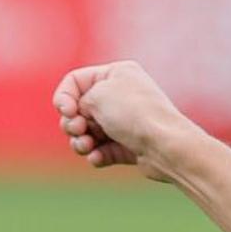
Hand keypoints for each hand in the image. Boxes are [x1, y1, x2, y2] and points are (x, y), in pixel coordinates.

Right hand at [54, 61, 196, 181]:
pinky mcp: (127, 146)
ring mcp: (124, 122)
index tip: (68, 111)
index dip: (64, 97)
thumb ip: (77, 101)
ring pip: (87, 133)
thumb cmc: (134, 114)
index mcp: (116, 73)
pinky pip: (101, 150)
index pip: (75, 81)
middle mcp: (120, 95)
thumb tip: (77, 117)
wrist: (165, 145)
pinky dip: (95, 155)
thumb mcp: (97, 95)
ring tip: (86, 147)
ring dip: (80, 141)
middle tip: (79, 129)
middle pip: (78, 109)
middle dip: (72, 122)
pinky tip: (98, 158)